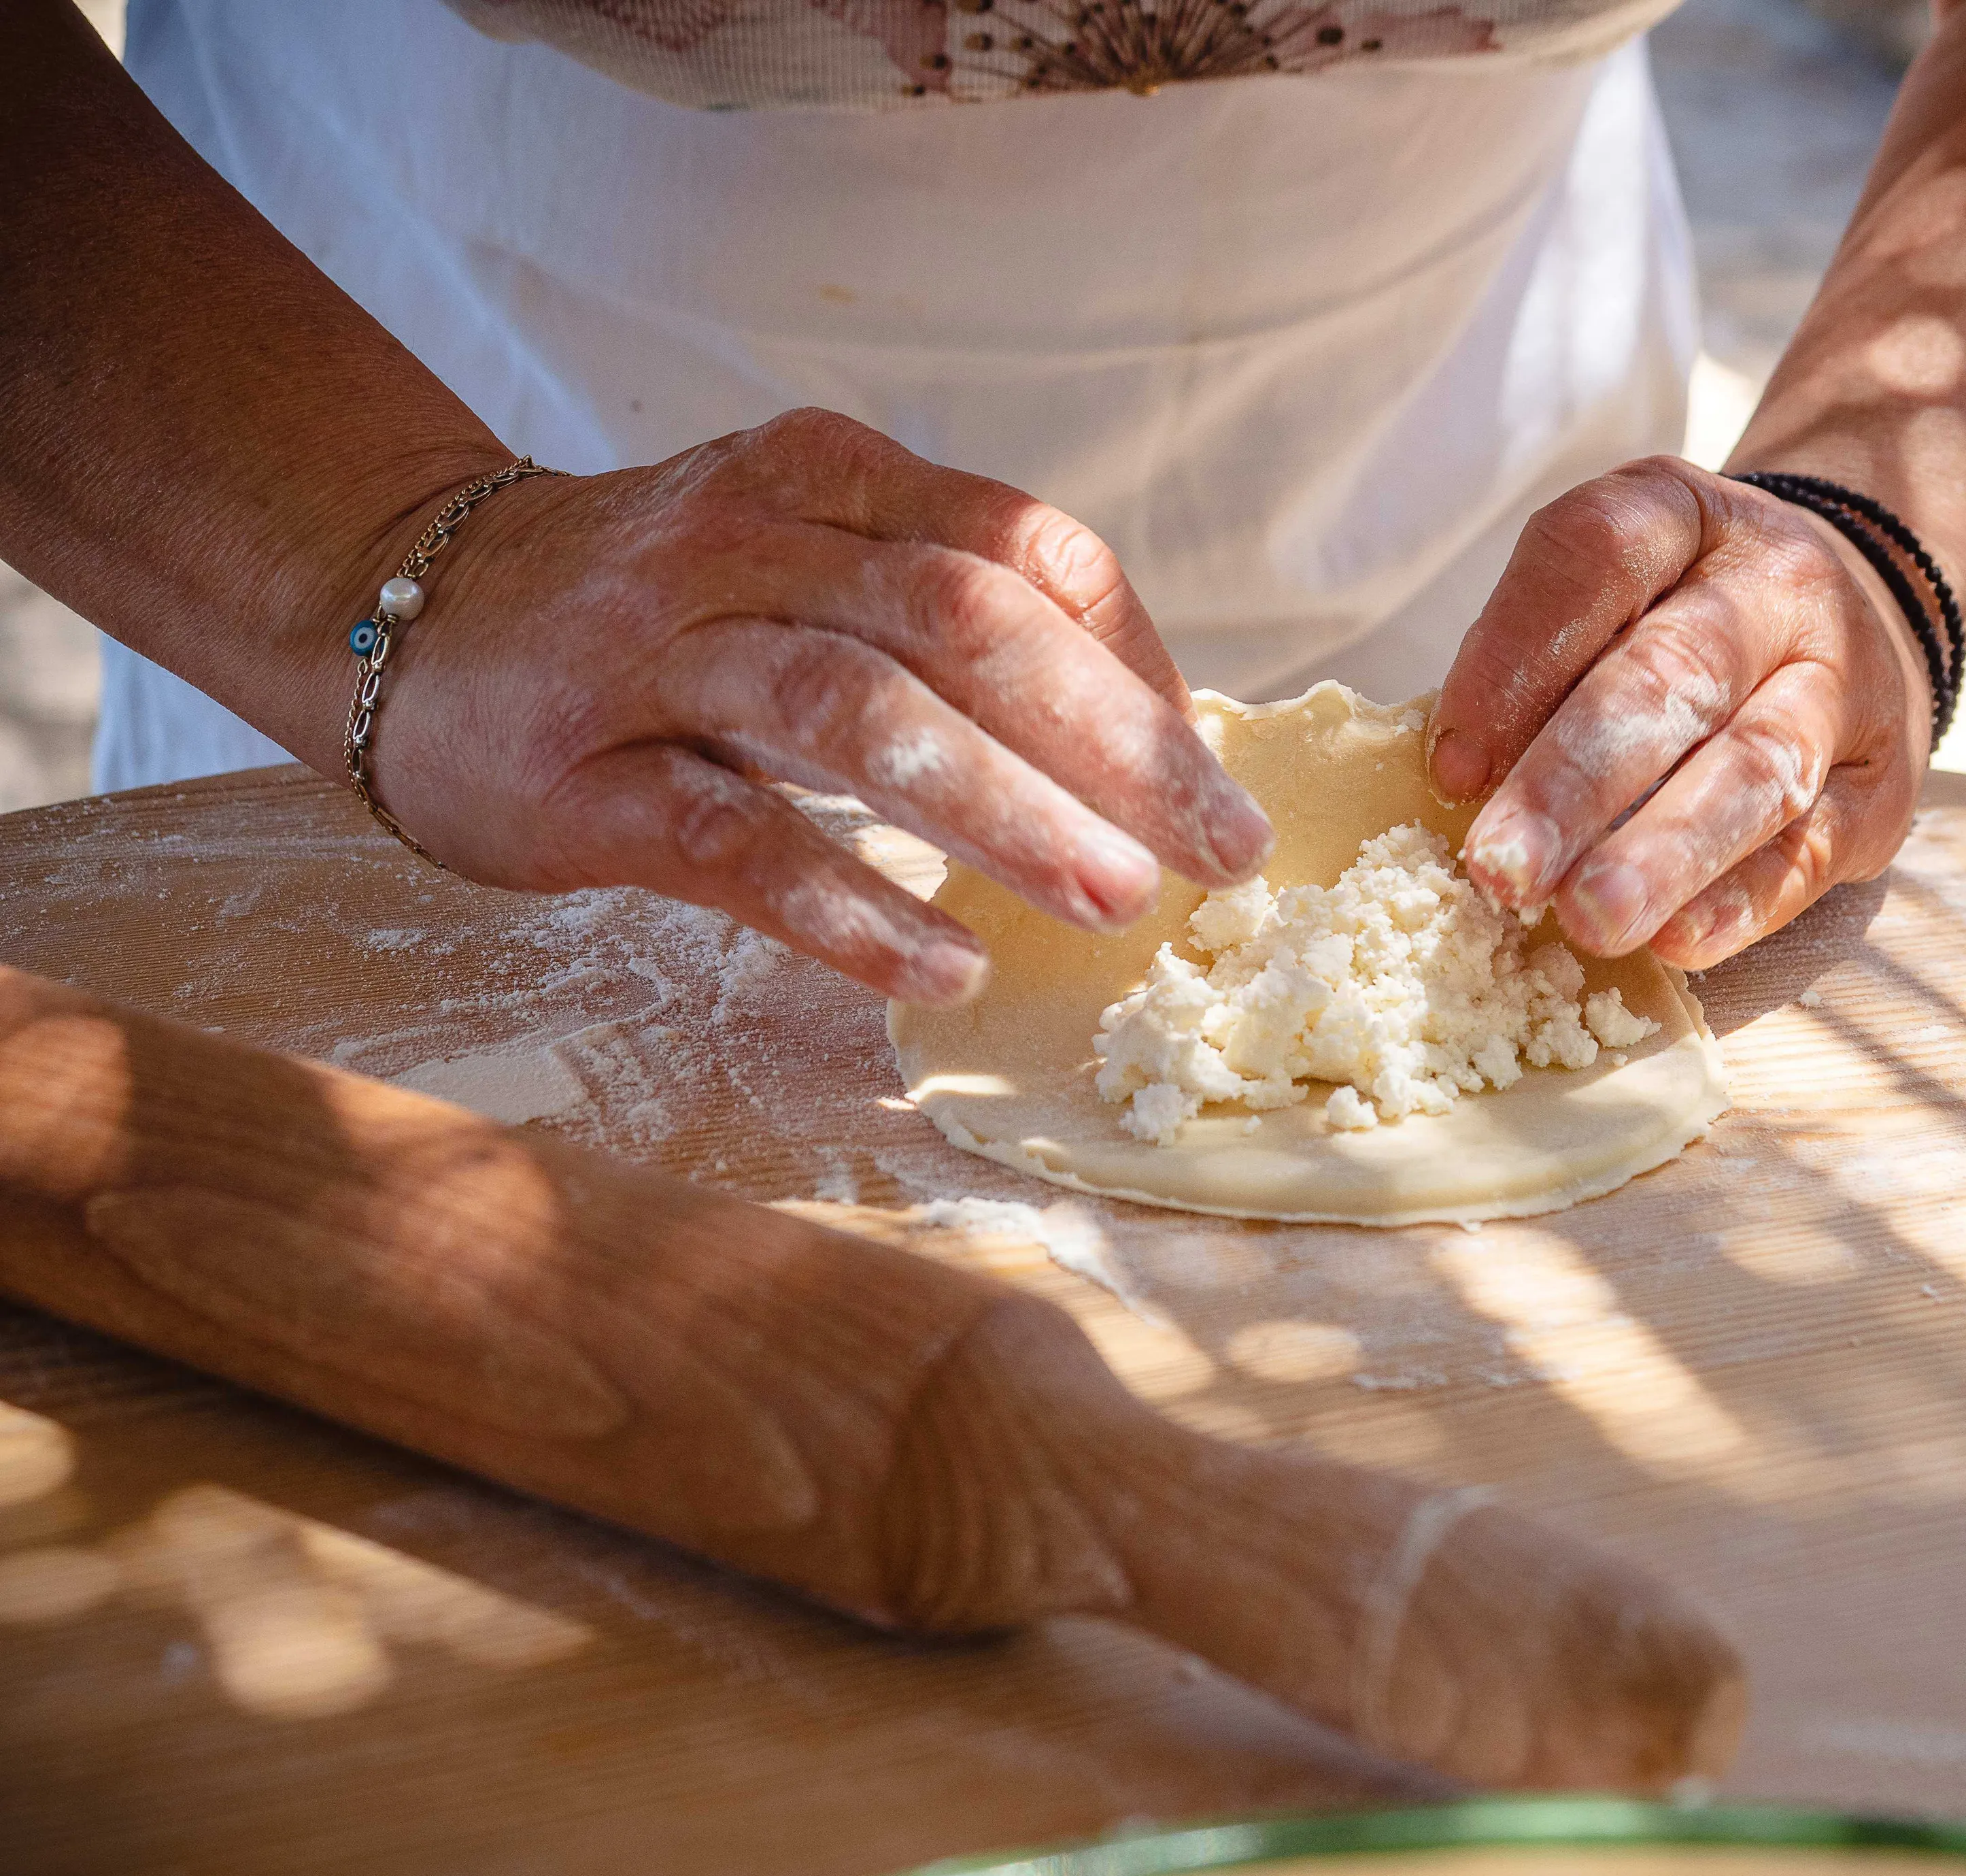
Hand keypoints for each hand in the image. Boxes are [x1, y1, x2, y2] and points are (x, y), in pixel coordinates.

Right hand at [364, 409, 1272, 1003]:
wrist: (409, 613)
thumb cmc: (663, 613)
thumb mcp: (810, 563)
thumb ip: (952, 616)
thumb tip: (1150, 732)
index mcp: (831, 479)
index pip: (1023, 548)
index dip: (1137, 662)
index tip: (1210, 775)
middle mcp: (751, 542)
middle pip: (964, 624)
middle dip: (1111, 744)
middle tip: (1219, 854)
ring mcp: (660, 655)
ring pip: (857, 717)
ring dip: (1003, 815)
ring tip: (1114, 907)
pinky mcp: (589, 775)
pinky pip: (737, 841)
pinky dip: (850, 907)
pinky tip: (944, 968)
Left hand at [1428, 458, 1931, 968]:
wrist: (1858, 615)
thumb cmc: (1683, 621)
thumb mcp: (1608, 596)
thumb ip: (1535, 665)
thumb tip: (1465, 781)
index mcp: (1683, 517)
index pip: (1596, 557)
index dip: (1515, 658)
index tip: (1453, 768)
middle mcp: (1776, 587)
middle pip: (1673, 675)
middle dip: (1574, 781)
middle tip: (1502, 866)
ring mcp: (1844, 686)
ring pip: (1754, 767)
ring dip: (1662, 851)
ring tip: (1588, 917)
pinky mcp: (1881, 789)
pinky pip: (1810, 850)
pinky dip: (1738, 901)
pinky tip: (1675, 941)